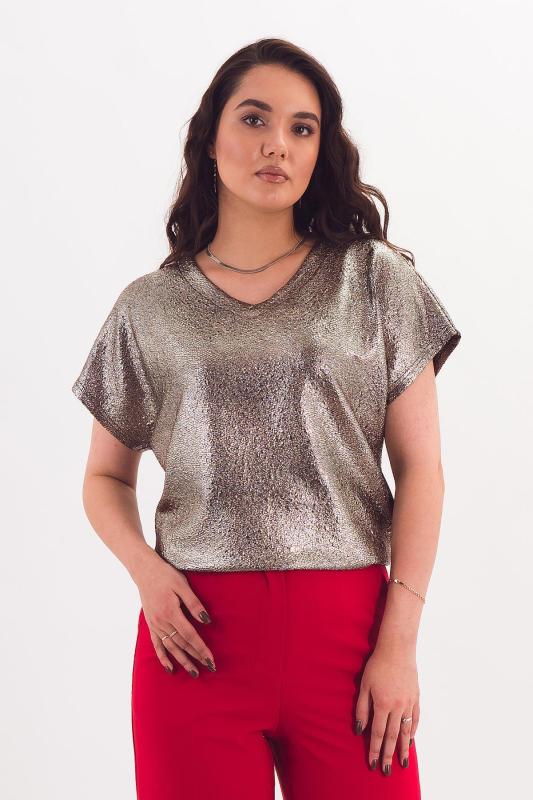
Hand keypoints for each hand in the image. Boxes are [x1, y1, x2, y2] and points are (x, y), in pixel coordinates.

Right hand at [133, 550, 215, 676]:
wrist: (144, 571)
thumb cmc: (166, 575)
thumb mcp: (182, 585)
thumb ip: (194, 604)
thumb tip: (206, 621)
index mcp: (171, 612)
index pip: (190, 636)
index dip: (201, 649)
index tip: (211, 660)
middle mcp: (162, 622)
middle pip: (182, 644)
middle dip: (196, 657)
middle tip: (210, 668)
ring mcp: (155, 625)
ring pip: (170, 647)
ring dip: (182, 661)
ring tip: (194, 673)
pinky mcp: (151, 624)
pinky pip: (157, 645)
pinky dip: (163, 658)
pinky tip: (170, 668)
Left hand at [354, 645, 419, 774]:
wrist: (397, 649)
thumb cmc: (377, 665)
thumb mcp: (364, 685)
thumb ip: (361, 708)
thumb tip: (359, 730)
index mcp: (382, 704)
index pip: (378, 733)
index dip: (375, 749)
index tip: (373, 763)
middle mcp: (397, 707)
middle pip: (392, 736)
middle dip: (388, 755)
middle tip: (387, 770)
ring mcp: (409, 703)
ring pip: (406, 731)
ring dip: (404, 748)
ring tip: (403, 762)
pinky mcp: (416, 697)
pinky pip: (415, 718)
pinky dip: (413, 730)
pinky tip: (411, 739)